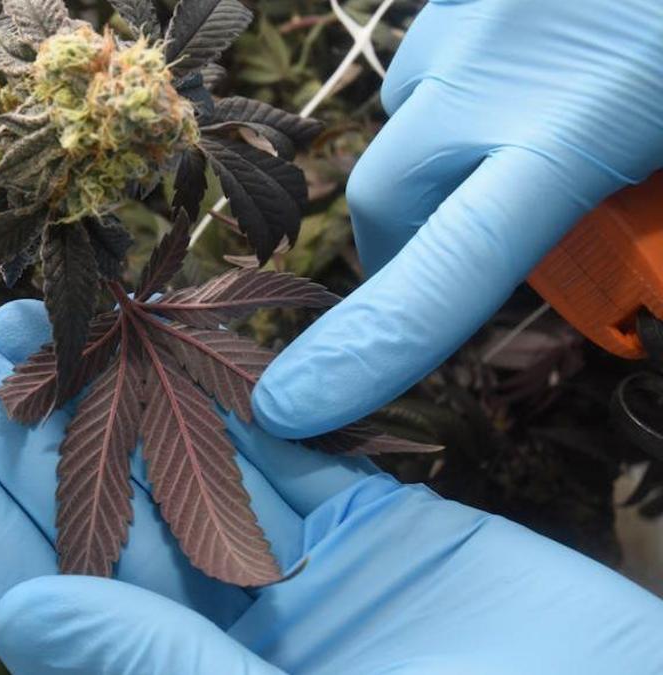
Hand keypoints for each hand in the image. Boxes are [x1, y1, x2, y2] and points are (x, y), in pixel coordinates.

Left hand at [0, 300, 662, 673]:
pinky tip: (166, 337)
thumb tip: (24, 614)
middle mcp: (225, 643)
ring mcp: (298, 587)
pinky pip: (284, 455)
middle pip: (99, 526)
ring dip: (111, 396)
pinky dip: (228, 396)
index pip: (49, 611)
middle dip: (24, 436)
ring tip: (42, 318)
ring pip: (180, 474)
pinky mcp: (373, 536)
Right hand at [255, 0, 662, 437]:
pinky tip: (539, 72)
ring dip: (442, 161)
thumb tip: (623, 259)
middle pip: (387, 198)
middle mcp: (496, 67)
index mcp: (574, 125)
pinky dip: (468, 91)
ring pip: (412, 117)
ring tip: (528, 150)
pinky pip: (442, 52)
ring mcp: (478, 6)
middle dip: (404, 252)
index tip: (291, 404)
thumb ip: (652, 224)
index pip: (443, 272)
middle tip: (470, 268)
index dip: (363, 351)